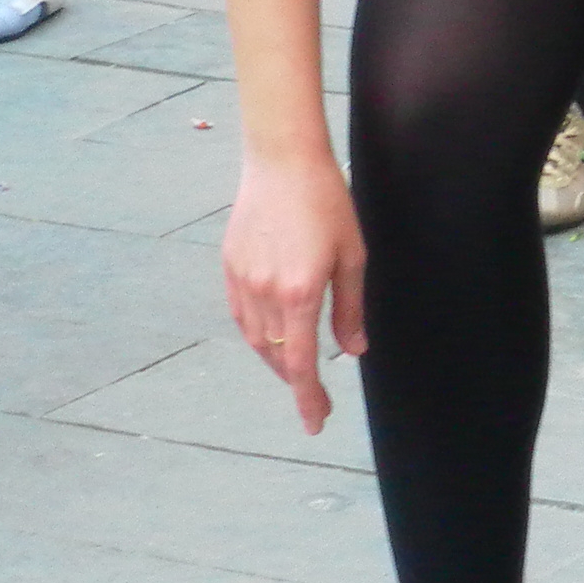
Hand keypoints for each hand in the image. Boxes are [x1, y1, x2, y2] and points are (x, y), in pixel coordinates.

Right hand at [224, 149, 366, 433]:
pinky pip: (242, 315)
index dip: (308, 399)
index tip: (316, 424)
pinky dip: (257, 335)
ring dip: (278, 361)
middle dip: (297, 383)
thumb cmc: (327, 202)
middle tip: (317, 398)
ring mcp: (244, 279)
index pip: (303, 365)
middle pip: (279, 357)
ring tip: (298, 369)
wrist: (282, 158)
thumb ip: (350, 309)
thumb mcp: (351, 255)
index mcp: (300, 293)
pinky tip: (272, 337)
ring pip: (258, 340)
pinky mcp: (230, 265)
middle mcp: (267, 293)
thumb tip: (354, 351)